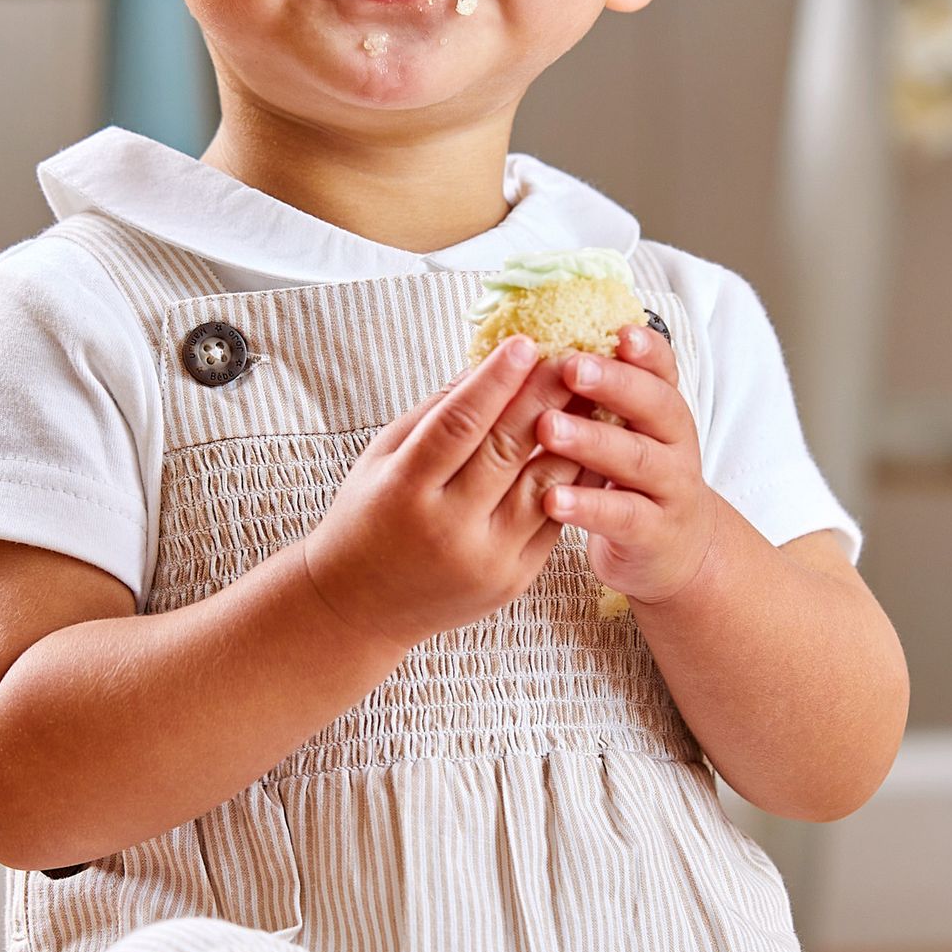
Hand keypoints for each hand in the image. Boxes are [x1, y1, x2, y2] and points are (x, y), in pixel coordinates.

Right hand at [302, 336, 589, 651]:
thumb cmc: (368, 520)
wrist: (362, 608)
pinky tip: (589, 443)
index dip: (495, 382)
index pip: (459, 425)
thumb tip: (487, 364)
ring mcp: (487, 559)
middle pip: (507, 450)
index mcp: (406, 492)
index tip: (524, 343)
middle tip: (572, 356)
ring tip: (590, 395)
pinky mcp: (515, 579)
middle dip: (544, 397)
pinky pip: (556, 518)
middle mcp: (449, 529)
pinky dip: (575, 477)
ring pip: (545, 484)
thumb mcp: (381, 459)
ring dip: (573, 435)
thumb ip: (433, 414)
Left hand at [533, 321, 719, 606]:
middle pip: (654, 405)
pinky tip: (552, 499)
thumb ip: (598, 394)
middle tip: (571, 367)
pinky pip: (623, 516)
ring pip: (637, 459)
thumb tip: (536, 344)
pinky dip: (589, 506)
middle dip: (614, 383)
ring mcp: (670, 488)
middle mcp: (674, 442)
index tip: (617, 329)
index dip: (645, 349)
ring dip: (592, 440)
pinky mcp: (655, 532)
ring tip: (547, 427)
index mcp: (663, 409)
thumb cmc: (633, 480)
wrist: (678, 550)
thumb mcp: (626, 431)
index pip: (662, 370)